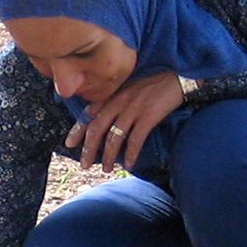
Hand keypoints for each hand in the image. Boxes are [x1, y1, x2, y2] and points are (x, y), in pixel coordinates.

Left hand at [66, 70, 186, 171]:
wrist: (177, 77)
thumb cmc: (153, 84)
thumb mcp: (129, 88)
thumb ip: (115, 100)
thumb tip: (105, 121)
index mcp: (113, 94)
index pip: (89, 113)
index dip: (78, 129)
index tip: (69, 144)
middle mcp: (119, 101)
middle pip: (98, 128)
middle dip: (89, 148)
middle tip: (84, 164)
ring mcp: (133, 108)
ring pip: (114, 136)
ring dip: (108, 155)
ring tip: (106, 169)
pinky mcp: (148, 116)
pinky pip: (135, 139)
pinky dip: (130, 153)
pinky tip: (128, 164)